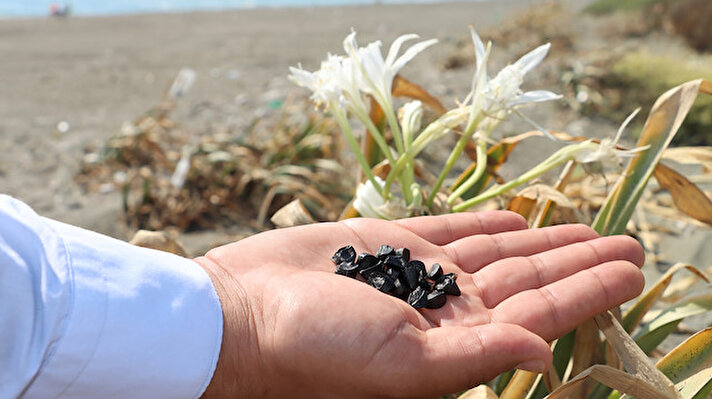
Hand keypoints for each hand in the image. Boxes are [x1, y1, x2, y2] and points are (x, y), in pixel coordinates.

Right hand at [195, 211, 643, 397]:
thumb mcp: (402, 363)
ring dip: (543, 241)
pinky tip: (513, 218)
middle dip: (578, 263)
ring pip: (499, 253)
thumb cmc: (315, 349)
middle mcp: (445, 311)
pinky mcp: (390, 244)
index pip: (540, 314)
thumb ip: (475, 355)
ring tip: (586, 230)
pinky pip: (451, 230)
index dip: (588, 292)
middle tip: (628, 244)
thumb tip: (543, 350)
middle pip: (530, 281)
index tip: (630, 269)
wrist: (245, 313)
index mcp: (455, 344)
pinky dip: (485, 223)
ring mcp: (419, 275)